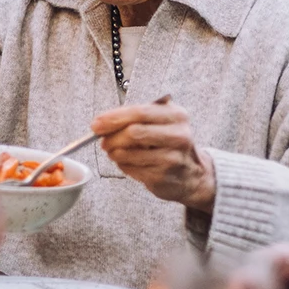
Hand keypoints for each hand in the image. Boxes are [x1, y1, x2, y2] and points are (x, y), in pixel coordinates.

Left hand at [92, 100, 215, 210]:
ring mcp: (172, 158)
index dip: (114, 118)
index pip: (139, 112)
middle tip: (103, 141)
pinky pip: (131, 169)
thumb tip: (103, 123)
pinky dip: (123, 165)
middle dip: (112, 137)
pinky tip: (128, 163)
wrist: (192, 175)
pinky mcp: (163, 177)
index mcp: (177, 116)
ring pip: (129, 153)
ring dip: (115, 152)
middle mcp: (179, 135)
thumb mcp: (162, 123)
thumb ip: (137, 118)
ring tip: (115, 152)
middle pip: (133, 132)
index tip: (96, 124)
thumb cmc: (170, 144)